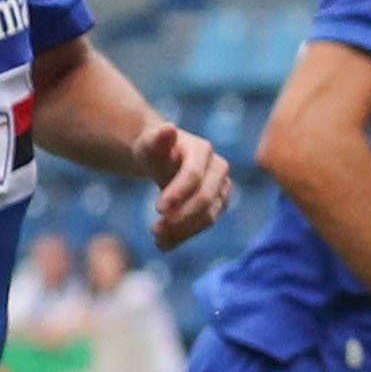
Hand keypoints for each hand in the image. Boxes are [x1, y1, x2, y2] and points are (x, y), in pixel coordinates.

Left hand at [136, 121, 234, 248]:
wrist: (163, 157)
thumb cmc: (154, 149)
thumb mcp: (148, 143)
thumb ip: (156, 139)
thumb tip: (169, 128)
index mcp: (202, 150)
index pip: (193, 175)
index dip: (178, 193)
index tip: (158, 209)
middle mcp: (219, 168)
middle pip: (205, 198)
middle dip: (181, 216)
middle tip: (154, 231)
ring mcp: (223, 187)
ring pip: (209, 215)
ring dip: (183, 230)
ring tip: (157, 239)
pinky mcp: (219, 204)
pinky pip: (206, 223)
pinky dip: (185, 235)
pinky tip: (164, 244)